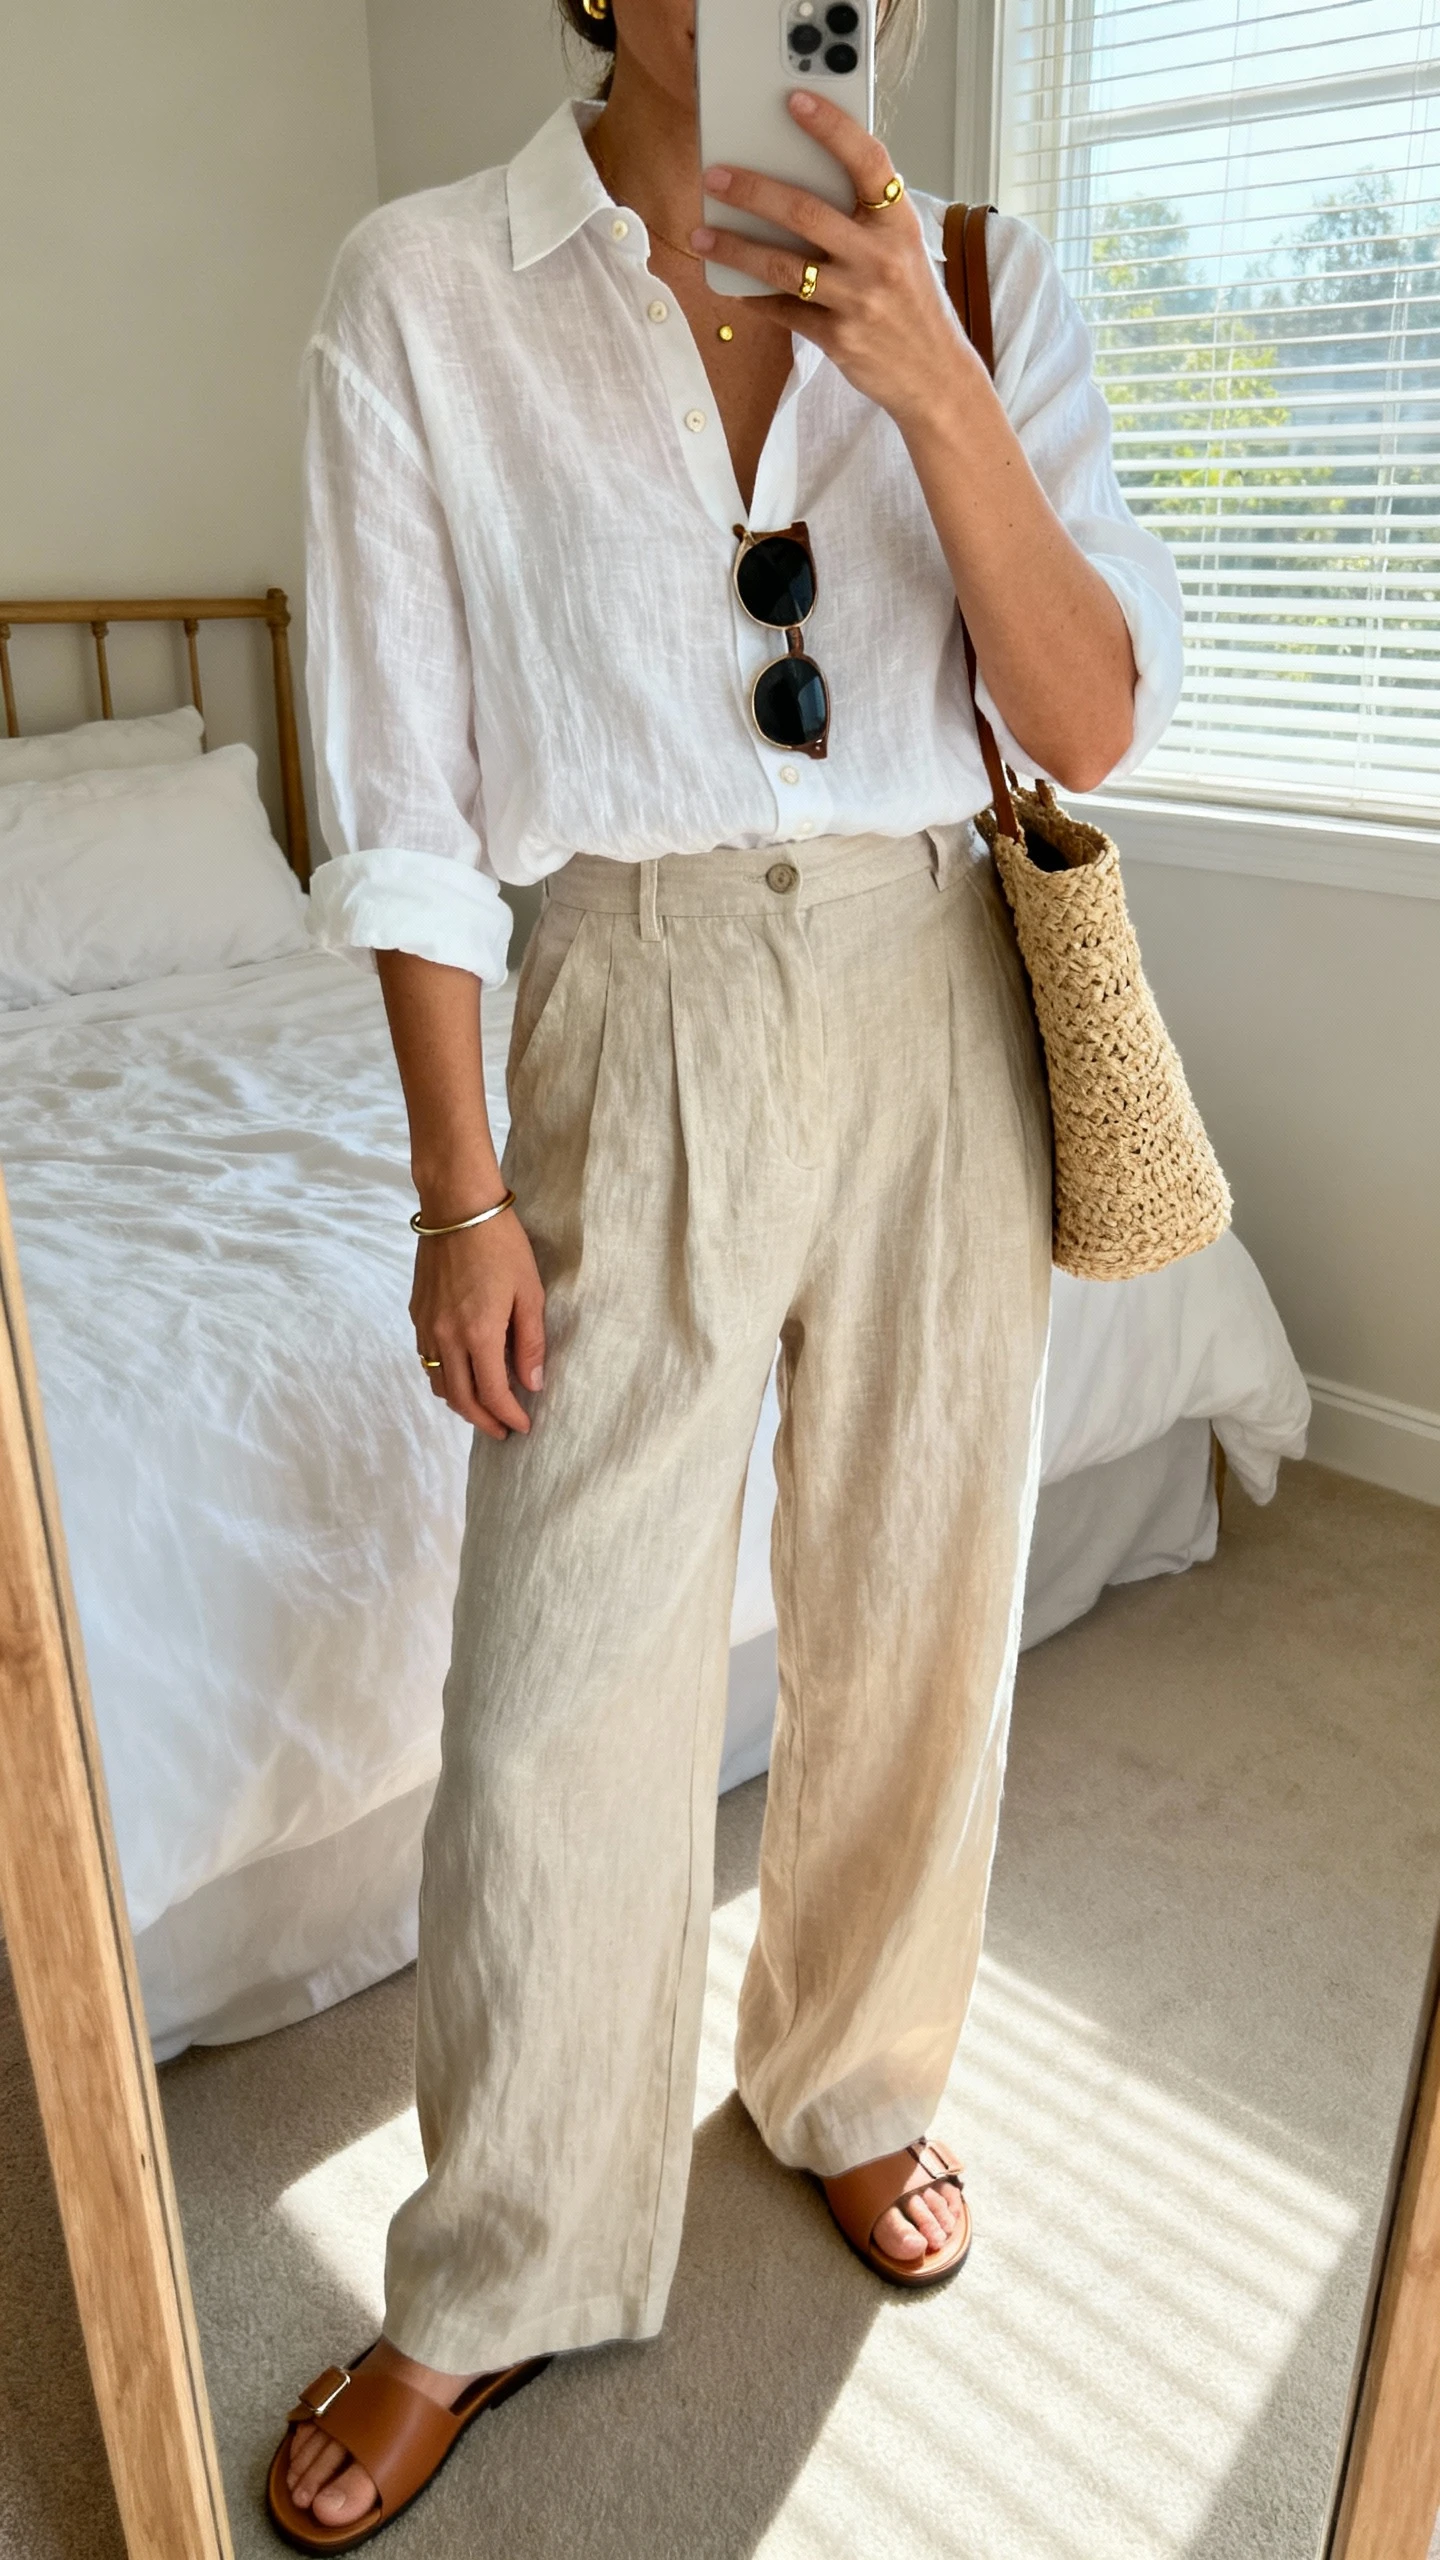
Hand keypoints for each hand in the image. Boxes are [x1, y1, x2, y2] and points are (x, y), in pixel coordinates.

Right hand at [411, 1209, 545, 1439]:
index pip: (493, 1394)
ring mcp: (427, 1326)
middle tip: (503, 1431)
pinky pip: (427, 1359)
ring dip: (461, 1403)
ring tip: (483, 1408)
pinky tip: (461, 1374)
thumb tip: (532, 1384)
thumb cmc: (501, 1245)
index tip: (524, 1426)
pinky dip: (444, 1377)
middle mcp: (446, 1337)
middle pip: (461, 1399)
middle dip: (484, 1422)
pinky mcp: (417, 1313)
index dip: (509, 1416)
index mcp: (478, 1334)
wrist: (457, 1208)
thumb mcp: (529, 1292)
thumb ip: (530, 1342)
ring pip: (439, 1383)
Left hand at [692, 89, 983, 430]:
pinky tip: (731, 285)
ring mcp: (859, 300)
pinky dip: (754, 297)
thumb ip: (863, 219)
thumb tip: (796, 185)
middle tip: (715, 178)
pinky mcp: (839, 338)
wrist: (935, 374)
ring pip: (784, 266)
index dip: (832, 128)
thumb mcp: (902, 249)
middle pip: (806, 213)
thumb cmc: (911, 302)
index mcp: (898, 223)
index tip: (795, 101)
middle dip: (753, 192)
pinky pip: (785, 311)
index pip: (867, 161)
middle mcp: (880, 257)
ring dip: (736, 249)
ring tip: (703, 236)